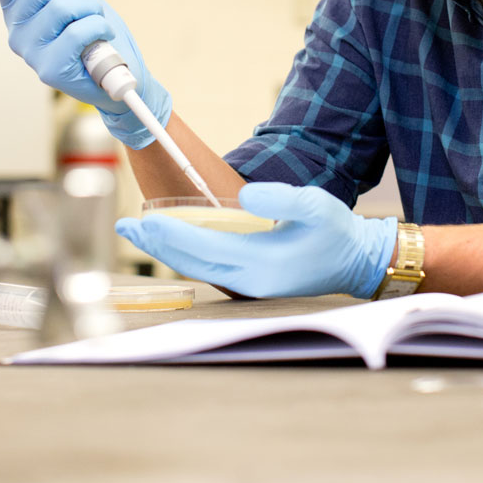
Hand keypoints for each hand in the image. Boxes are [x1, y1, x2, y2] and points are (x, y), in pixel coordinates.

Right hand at [0, 0, 170, 147]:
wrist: (122, 75)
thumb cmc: (97, 35)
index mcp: (18, 13)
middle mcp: (17, 34)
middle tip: (89, 2)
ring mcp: (31, 54)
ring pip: (61, 7)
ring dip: (91, 8)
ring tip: (97, 23)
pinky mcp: (50, 71)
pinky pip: (78, 31)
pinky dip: (100, 27)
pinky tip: (103, 39)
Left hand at [115, 183, 397, 298]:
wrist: (356, 260)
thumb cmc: (338, 231)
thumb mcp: (315, 205)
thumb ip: (279, 198)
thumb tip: (244, 197)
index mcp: (261, 264)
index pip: (203, 248)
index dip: (171, 234)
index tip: (144, 219)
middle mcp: (249, 281)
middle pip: (191, 263)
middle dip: (157, 244)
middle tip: (126, 225)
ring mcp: (250, 285)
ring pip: (197, 267)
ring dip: (168, 250)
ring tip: (142, 231)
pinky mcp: (253, 281)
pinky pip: (210, 268)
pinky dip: (188, 253)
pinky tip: (177, 241)